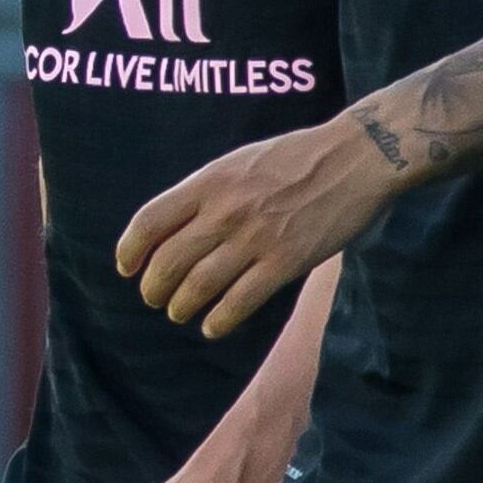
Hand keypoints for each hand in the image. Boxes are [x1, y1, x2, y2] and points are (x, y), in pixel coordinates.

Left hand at [117, 114, 400, 337]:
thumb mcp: (240, 160)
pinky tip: (213, 326)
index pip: (150, 221)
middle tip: (155, 298)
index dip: (130, 250)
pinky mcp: (285, 262)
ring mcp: (254, 238)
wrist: (356, 157)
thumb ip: (209, 191)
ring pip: (198, 286)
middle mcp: (225, 210)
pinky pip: (239, 302)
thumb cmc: (298, 156)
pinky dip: (219, 321)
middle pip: (168, 261)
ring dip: (181, 307)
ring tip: (180, 312)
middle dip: (154, 288)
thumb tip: (177, 225)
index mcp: (210, 181)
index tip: (126, 268)